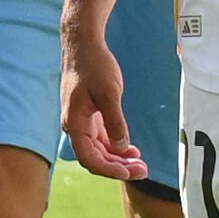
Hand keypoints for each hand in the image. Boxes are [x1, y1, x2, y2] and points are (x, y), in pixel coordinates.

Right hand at [61, 24, 142, 180]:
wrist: (83, 44)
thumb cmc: (94, 65)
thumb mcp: (109, 93)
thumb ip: (115, 122)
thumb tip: (121, 146)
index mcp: (75, 124)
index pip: (90, 158)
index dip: (110, 169)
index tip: (130, 173)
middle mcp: (75, 126)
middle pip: (96, 157)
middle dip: (119, 167)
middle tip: (143, 170)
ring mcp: (82, 121)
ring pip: (100, 149)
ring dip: (118, 158)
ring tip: (140, 163)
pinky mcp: (89, 114)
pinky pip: (102, 137)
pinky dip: (116, 145)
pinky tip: (131, 150)